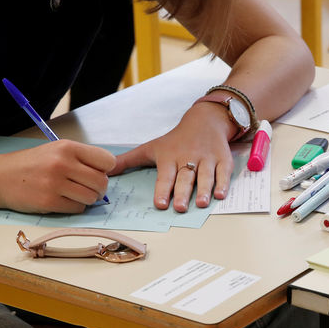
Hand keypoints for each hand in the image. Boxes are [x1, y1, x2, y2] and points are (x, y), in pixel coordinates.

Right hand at [0, 140, 114, 213]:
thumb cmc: (31, 164)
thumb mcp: (56, 150)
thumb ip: (81, 158)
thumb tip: (108, 173)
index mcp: (67, 147)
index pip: (107, 161)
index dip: (106, 170)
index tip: (98, 173)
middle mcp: (62, 163)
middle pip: (102, 182)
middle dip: (99, 189)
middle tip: (90, 189)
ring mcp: (55, 184)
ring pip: (91, 198)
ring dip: (87, 200)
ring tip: (75, 194)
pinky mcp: (48, 202)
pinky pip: (77, 209)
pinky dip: (75, 207)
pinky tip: (64, 200)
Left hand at [110, 102, 235, 212]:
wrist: (204, 120)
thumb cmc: (175, 140)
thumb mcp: (150, 148)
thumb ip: (128, 161)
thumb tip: (105, 171)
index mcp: (170, 157)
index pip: (165, 176)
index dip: (162, 190)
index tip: (159, 203)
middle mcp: (188, 158)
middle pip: (185, 178)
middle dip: (182, 192)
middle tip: (180, 207)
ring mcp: (207, 159)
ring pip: (205, 176)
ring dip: (204, 190)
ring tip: (201, 204)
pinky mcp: (222, 159)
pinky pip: (223, 172)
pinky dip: (223, 184)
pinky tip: (221, 195)